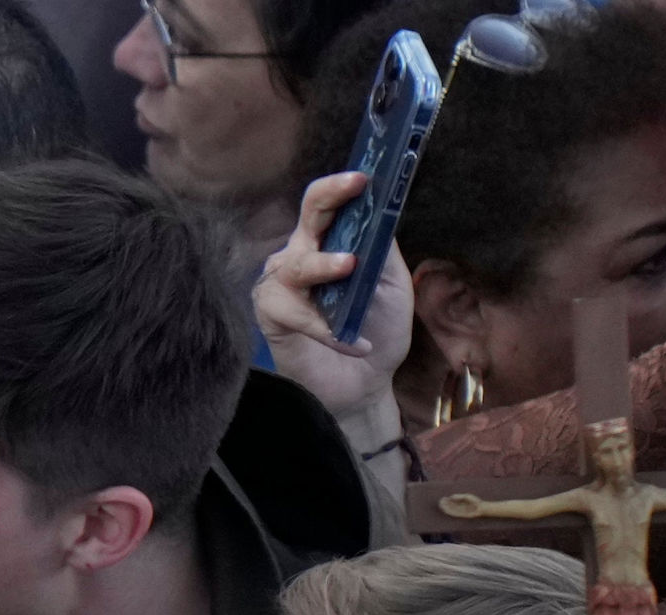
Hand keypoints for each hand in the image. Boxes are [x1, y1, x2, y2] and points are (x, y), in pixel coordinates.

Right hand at [253, 169, 410, 449]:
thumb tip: (381, 210)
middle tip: (353, 187)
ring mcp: (282, 284)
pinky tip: (354, 343)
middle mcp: (301, 255)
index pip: (327, 205)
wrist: (365, 387)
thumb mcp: (393, 288)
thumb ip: (384, 251)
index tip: (364, 176)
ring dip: (324, 266)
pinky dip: (326, 328)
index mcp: (329, 243)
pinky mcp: (272, 315)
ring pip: (297, 263)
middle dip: (329, 198)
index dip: (340, 187)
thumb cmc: (377, 332)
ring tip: (351, 269)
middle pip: (307, 216)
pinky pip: (294, 311)